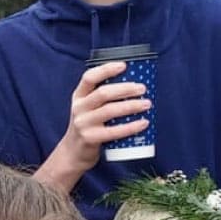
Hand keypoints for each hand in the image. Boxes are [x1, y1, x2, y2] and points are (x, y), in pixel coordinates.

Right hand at [37, 62, 151, 191]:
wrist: (73, 154)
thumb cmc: (88, 127)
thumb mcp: (88, 109)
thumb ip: (102, 99)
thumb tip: (133, 88)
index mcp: (79, 96)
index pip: (89, 77)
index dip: (106, 69)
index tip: (124, 66)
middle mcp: (79, 108)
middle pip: (103, 93)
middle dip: (125, 89)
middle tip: (142, 88)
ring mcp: (83, 124)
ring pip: (109, 111)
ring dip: (131, 106)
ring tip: (147, 104)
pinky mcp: (90, 139)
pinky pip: (114, 131)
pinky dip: (131, 127)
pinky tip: (143, 123)